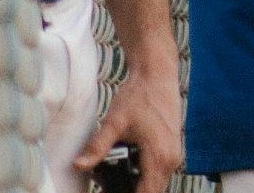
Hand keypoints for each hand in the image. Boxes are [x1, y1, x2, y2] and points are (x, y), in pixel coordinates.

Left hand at [73, 65, 182, 191]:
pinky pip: (158, 171)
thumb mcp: (115, 122)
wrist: (157, 73)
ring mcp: (173, 154)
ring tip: (112, 175)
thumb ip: (97, 147)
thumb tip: (79, 165)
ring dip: (137, 184)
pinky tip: (127, 164)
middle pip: (151, 191)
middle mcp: (171, 159)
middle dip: (129, 191)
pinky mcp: (171, 147)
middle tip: (105, 185)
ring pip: (155, 182)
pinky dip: (144, 173)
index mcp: (159, 158)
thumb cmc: (140, 94)